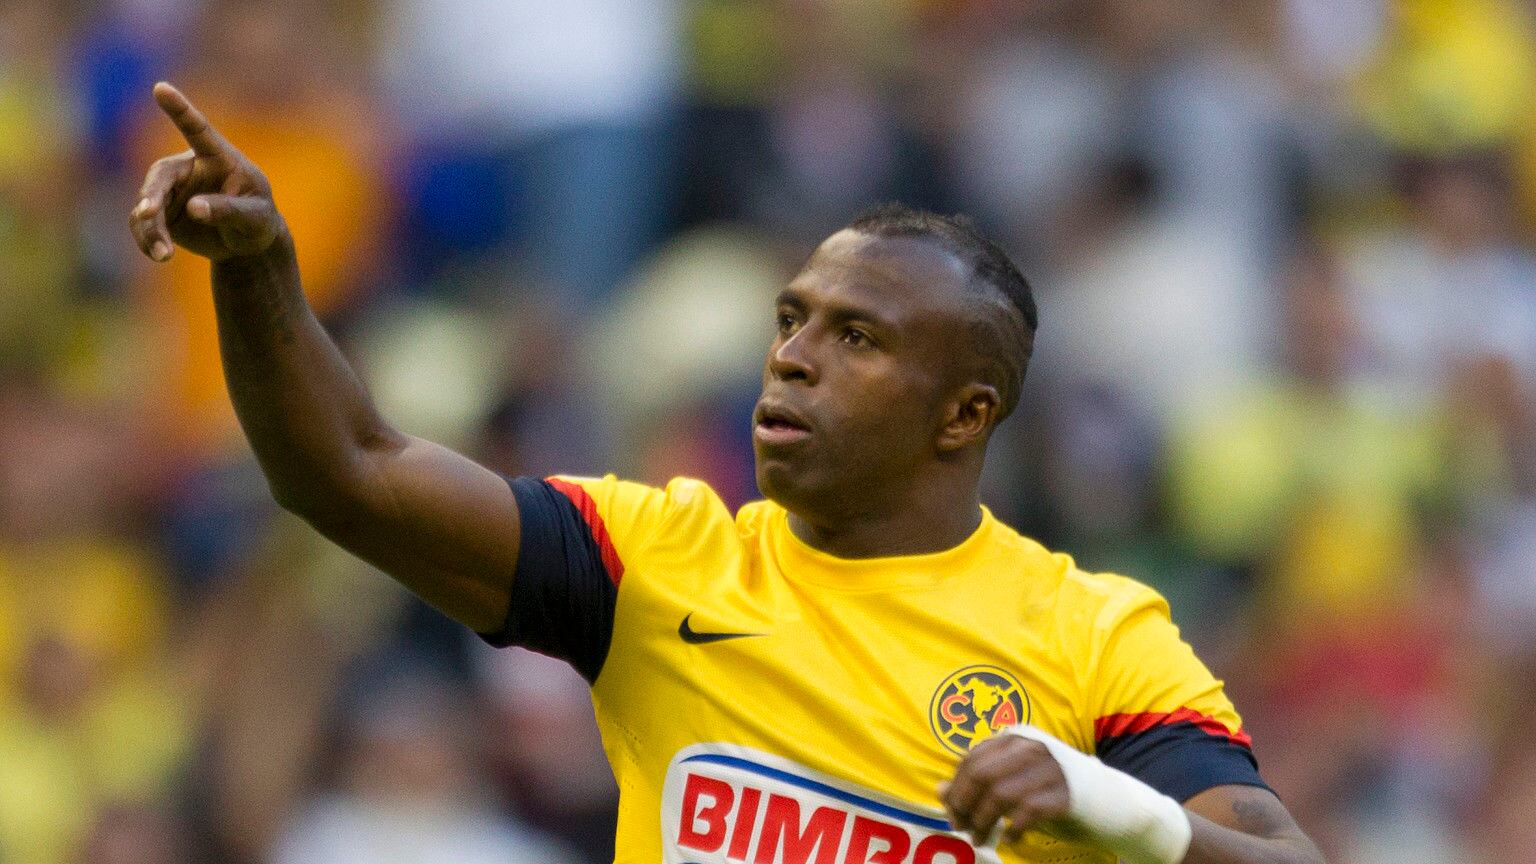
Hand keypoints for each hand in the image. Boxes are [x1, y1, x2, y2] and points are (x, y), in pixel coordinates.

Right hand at [128, 82, 284, 262]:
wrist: (246, 244)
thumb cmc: (258, 221)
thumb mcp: (255, 217)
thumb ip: (229, 210)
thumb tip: (195, 207)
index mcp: (218, 157)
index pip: (197, 129)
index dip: (179, 109)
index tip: (161, 88)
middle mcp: (189, 168)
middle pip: (162, 174)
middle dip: (153, 193)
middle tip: (147, 212)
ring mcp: (172, 190)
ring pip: (148, 202)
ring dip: (149, 227)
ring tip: (164, 254)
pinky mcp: (161, 212)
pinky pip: (144, 223)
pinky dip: (148, 240)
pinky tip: (160, 256)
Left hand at [939, 733, 1071, 846]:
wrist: (1108, 798)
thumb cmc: (1051, 790)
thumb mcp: (1012, 782)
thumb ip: (978, 783)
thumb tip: (940, 791)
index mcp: (1014, 739)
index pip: (972, 759)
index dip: (956, 788)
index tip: (952, 813)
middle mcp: (1030, 747)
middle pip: (981, 774)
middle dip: (965, 804)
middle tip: (962, 827)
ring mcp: (1049, 768)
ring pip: (1001, 793)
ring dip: (984, 820)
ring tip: (980, 838)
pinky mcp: (1066, 794)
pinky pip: (1028, 811)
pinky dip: (1013, 828)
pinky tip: (1009, 838)